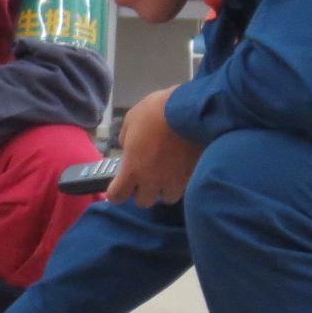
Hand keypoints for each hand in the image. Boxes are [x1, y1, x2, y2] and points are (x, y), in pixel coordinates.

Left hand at [107, 88, 202, 206]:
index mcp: (133, 170)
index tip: (120, 186)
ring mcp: (176, 181)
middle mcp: (153, 181)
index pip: (118, 196)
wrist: (192, 110)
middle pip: (144, 202)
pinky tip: (181, 167)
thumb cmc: (156, 112)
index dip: (117, 193)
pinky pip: (184, 186)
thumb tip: (128, 147)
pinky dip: (181, 180)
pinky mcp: (194, 176)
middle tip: (145, 177)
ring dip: (164, 189)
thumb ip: (126, 139)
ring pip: (168, 197)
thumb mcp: (131, 121)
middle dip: (143, 192)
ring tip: (167, 174)